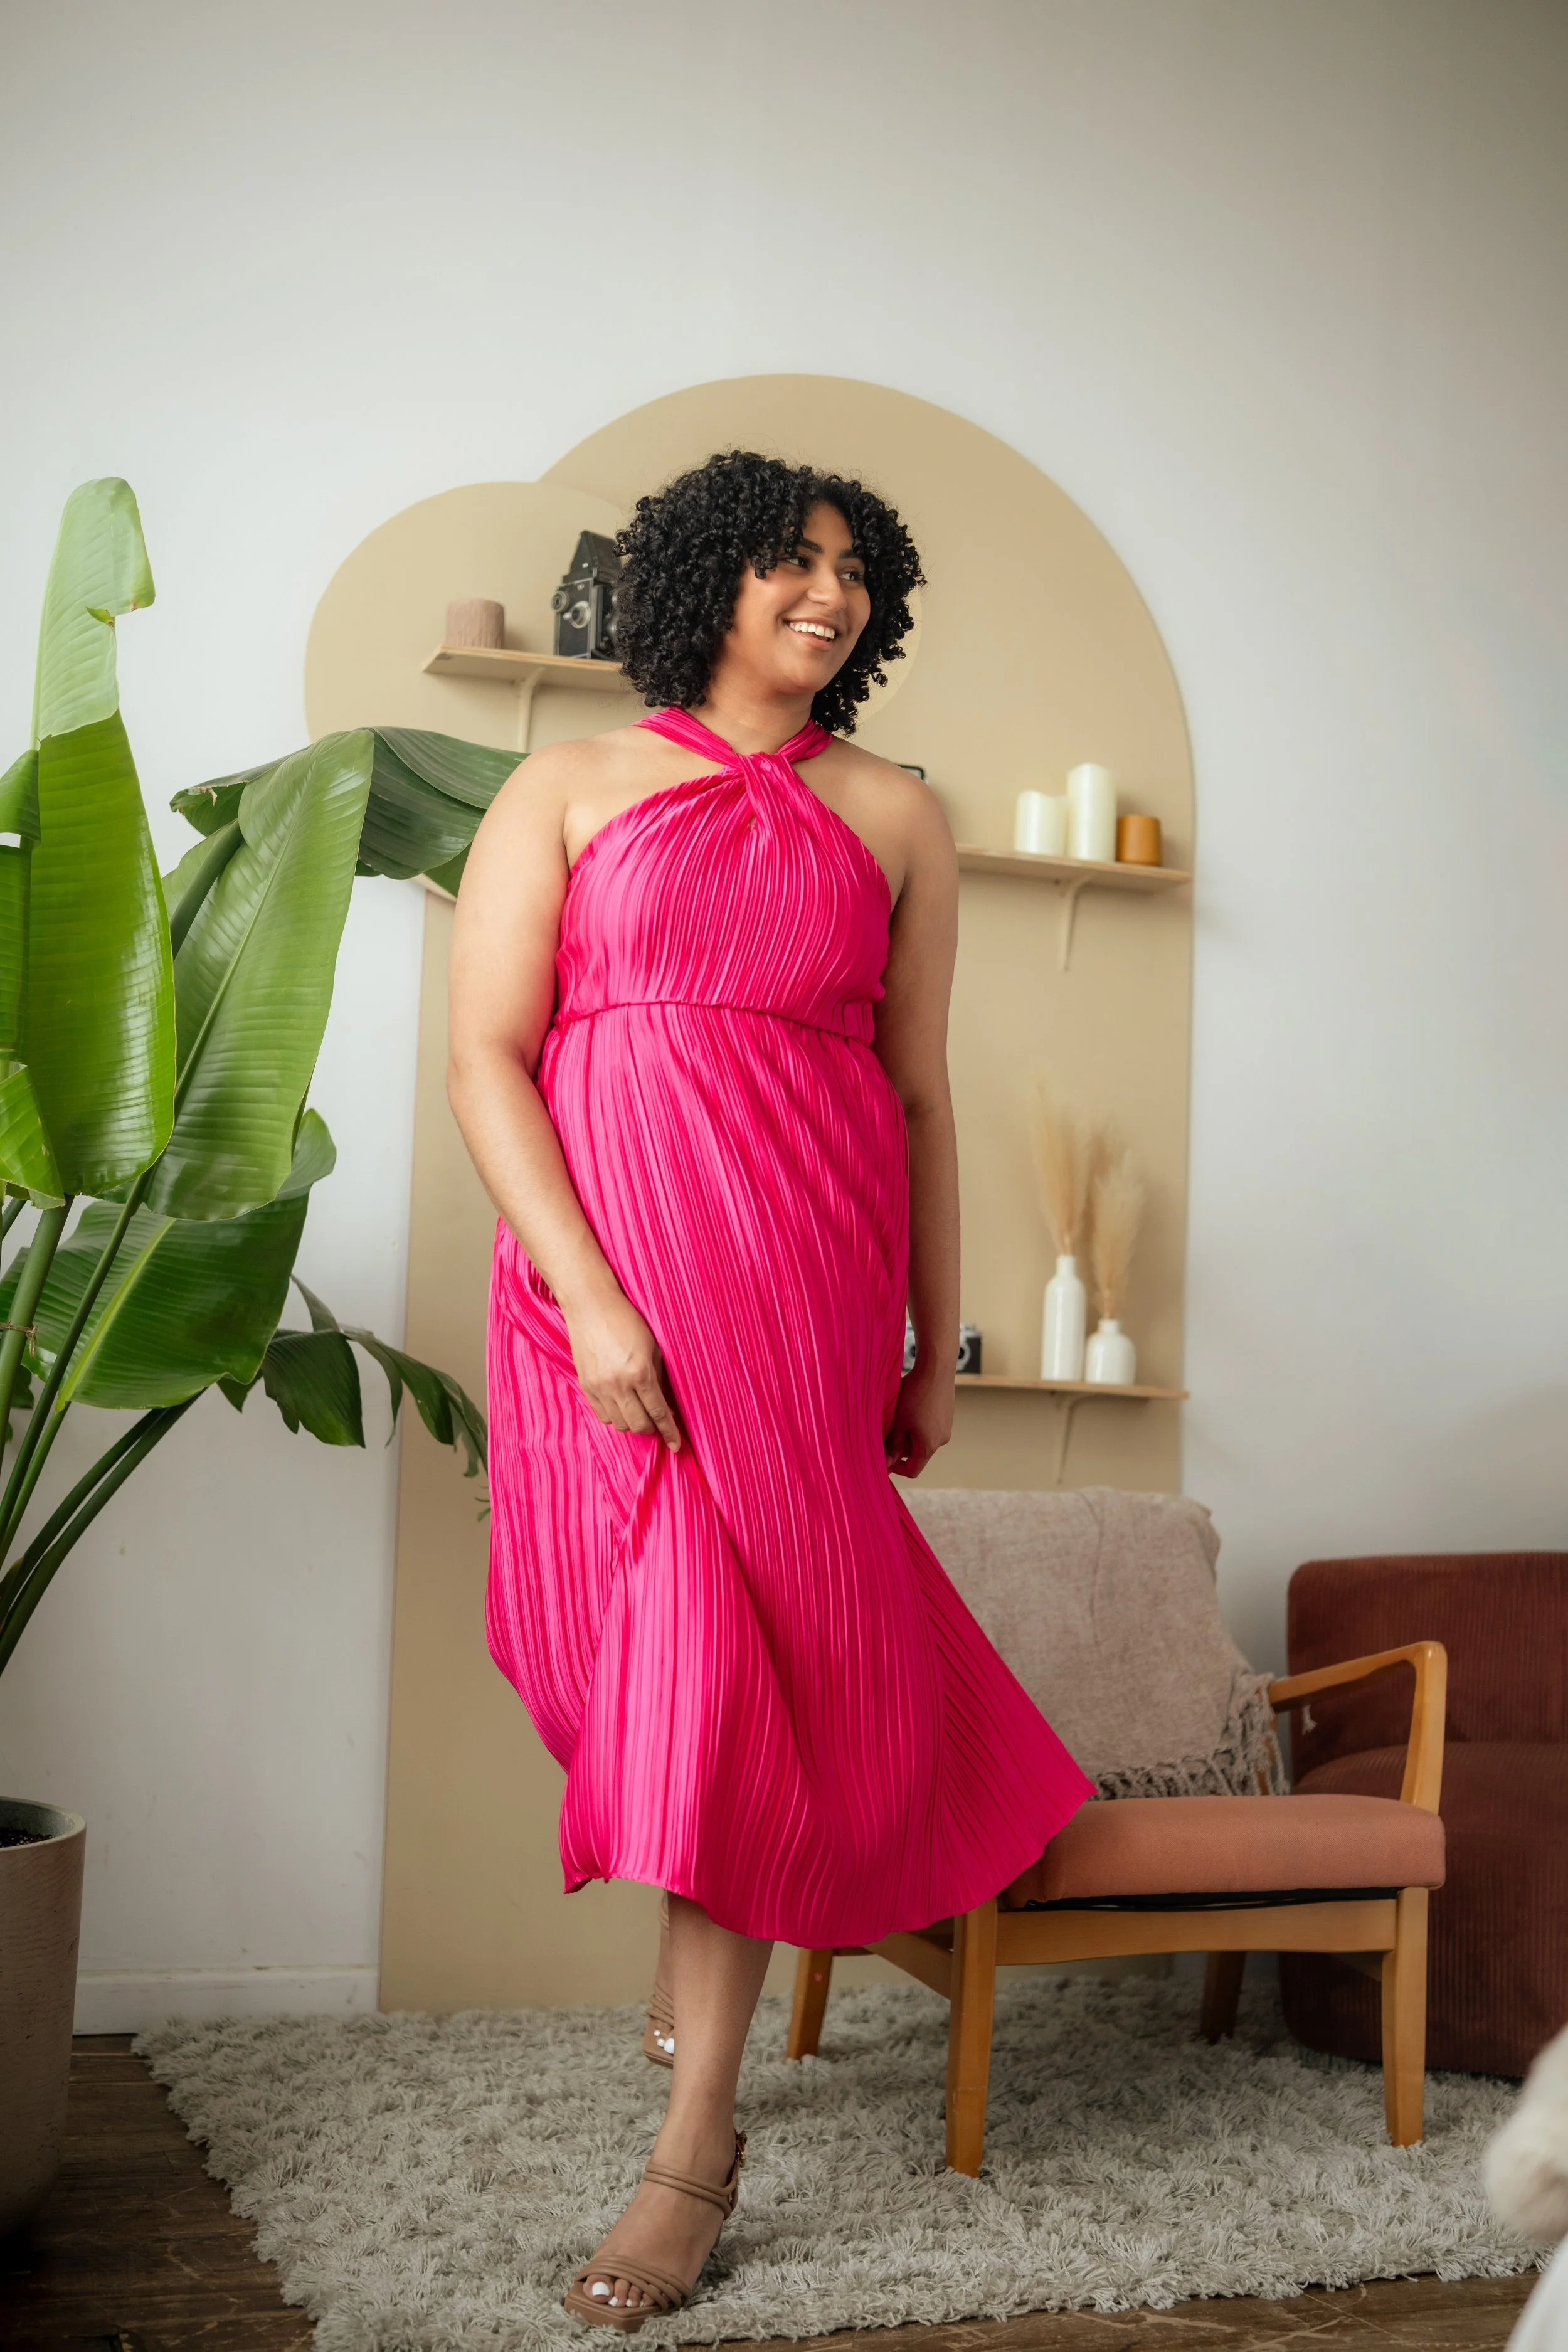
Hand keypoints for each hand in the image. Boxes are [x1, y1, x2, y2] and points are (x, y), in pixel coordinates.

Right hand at [561, 1278, 681, 1449]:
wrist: (591, 1305)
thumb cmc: (627, 1320)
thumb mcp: (653, 1346)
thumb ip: (659, 1377)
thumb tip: (665, 1404)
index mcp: (640, 1373)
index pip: (658, 1412)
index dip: (669, 1432)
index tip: (676, 1445)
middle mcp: (618, 1384)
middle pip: (639, 1424)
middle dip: (652, 1428)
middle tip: (658, 1422)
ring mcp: (599, 1387)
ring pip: (620, 1424)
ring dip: (633, 1422)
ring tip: (640, 1410)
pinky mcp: (586, 1385)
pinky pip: (603, 1415)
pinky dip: (615, 1416)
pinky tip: (622, 1405)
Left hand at [884, 1359, 953, 1480]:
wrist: (936, 1369)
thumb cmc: (915, 1395)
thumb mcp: (899, 1422)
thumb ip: (893, 1445)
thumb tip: (886, 1463)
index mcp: (930, 1446)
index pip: (913, 1470)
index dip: (896, 1468)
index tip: (883, 1457)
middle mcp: (942, 1439)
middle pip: (917, 1454)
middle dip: (900, 1446)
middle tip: (887, 1430)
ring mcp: (946, 1426)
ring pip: (922, 1438)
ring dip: (908, 1433)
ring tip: (898, 1415)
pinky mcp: (947, 1414)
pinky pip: (929, 1426)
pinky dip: (917, 1422)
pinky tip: (910, 1406)